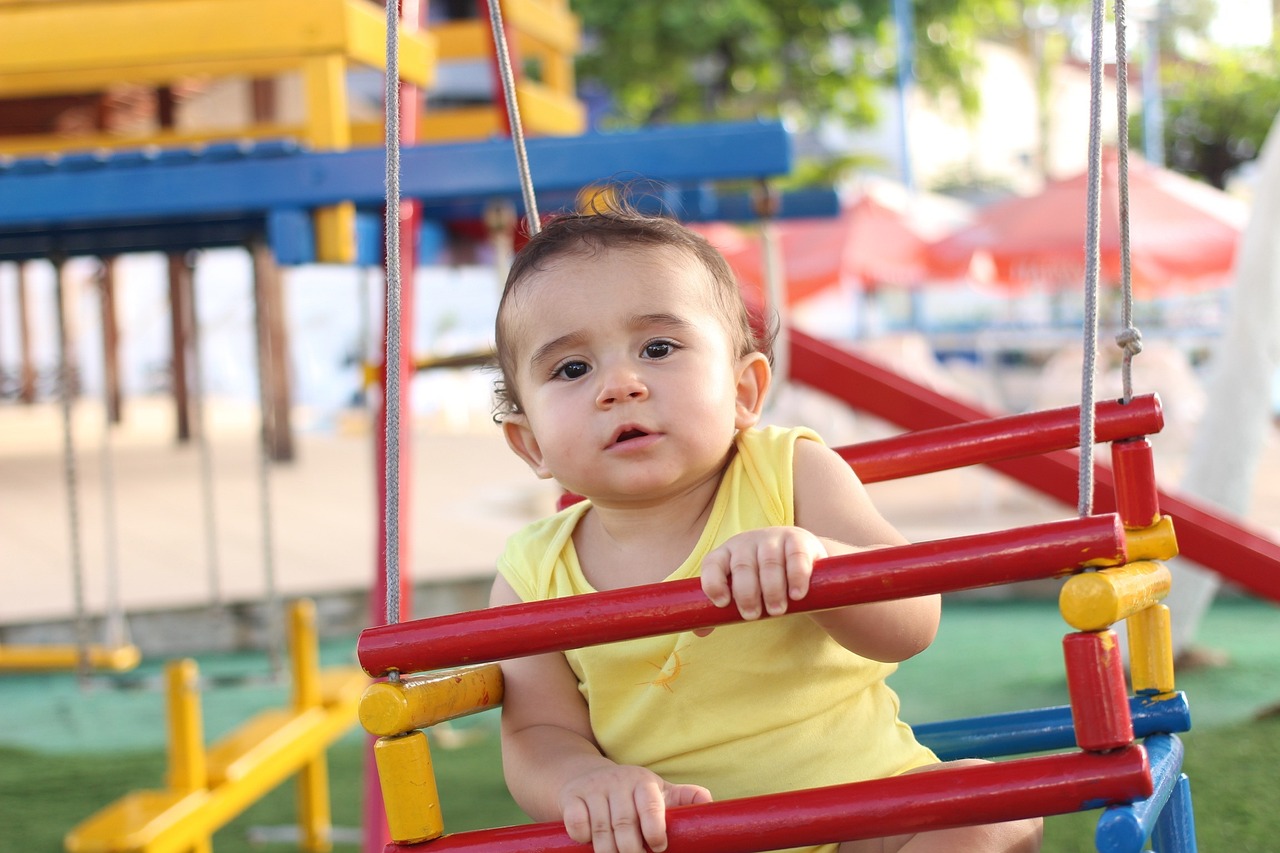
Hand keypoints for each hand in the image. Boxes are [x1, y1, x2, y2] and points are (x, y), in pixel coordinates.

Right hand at [559, 764, 711, 852]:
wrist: (585, 775)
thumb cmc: (630, 792)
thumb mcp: (657, 791)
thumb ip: (683, 798)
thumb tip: (710, 804)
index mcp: (642, 781)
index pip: (650, 805)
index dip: (655, 829)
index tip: (659, 848)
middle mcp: (617, 781)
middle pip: (624, 824)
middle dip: (631, 850)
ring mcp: (593, 788)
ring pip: (600, 829)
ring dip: (608, 851)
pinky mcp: (571, 796)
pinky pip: (576, 823)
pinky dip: (582, 837)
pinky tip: (589, 842)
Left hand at [699, 527, 826, 622]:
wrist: (799, 561)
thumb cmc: (762, 580)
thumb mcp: (742, 590)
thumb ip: (723, 610)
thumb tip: (701, 631)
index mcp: (726, 554)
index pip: (712, 564)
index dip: (713, 583)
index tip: (723, 604)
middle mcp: (747, 542)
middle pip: (742, 566)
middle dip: (746, 594)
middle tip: (752, 616)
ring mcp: (773, 538)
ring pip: (769, 563)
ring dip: (772, 590)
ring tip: (776, 611)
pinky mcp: (798, 539)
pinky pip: (796, 557)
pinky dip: (796, 577)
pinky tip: (796, 595)